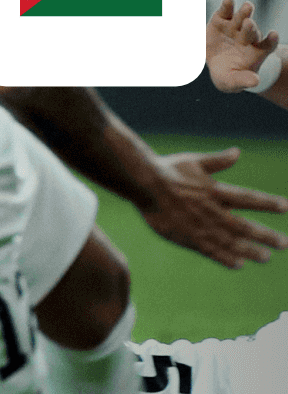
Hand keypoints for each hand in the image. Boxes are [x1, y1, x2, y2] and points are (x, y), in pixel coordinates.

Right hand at [138, 146, 287, 268]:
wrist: (142, 184)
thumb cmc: (167, 169)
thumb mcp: (194, 161)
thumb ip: (217, 161)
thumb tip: (238, 152)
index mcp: (214, 190)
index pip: (248, 198)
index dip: (268, 203)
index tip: (286, 207)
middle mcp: (211, 210)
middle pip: (244, 226)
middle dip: (266, 235)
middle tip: (284, 243)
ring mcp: (200, 226)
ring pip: (230, 242)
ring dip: (250, 250)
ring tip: (266, 257)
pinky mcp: (187, 237)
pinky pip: (210, 251)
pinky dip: (225, 258)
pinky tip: (238, 264)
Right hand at [206, 0, 278, 92]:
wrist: (215, 65)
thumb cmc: (229, 76)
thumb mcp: (233, 82)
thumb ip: (243, 80)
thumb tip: (255, 81)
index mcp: (255, 52)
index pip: (268, 46)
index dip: (271, 41)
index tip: (274, 35)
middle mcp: (247, 38)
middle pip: (253, 31)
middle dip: (251, 27)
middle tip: (249, 24)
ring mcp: (234, 28)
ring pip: (241, 19)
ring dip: (245, 13)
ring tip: (247, 7)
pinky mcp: (220, 21)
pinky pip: (225, 12)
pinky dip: (227, 5)